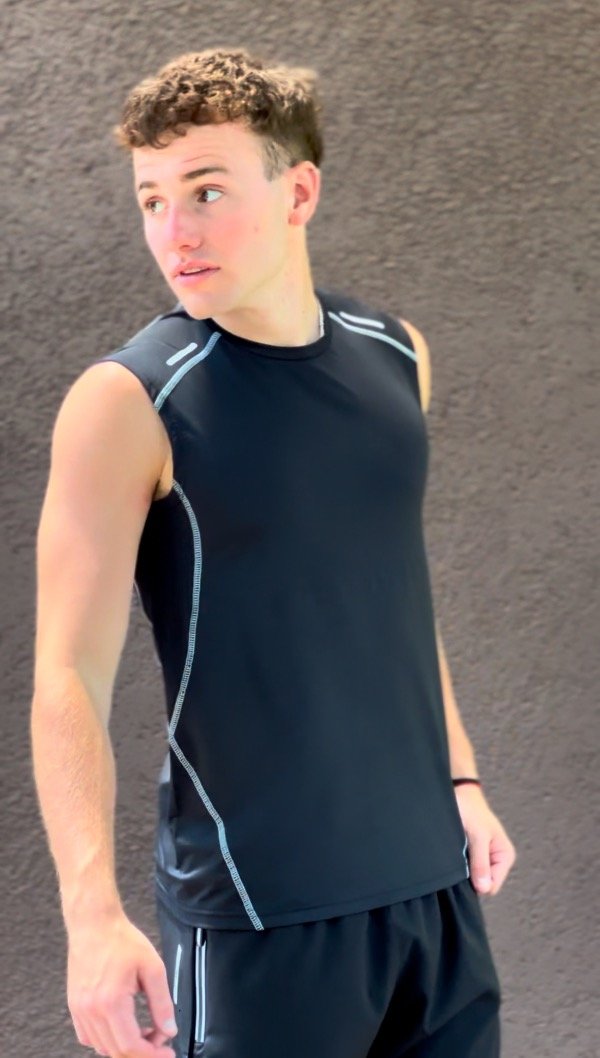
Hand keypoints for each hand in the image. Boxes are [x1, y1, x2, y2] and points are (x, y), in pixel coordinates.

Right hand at [67, 910, 176, 1057]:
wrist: (93, 924)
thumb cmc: (121, 940)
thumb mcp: (153, 967)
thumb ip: (162, 1003)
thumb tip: (169, 1030)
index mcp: (111, 1002)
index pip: (131, 1047)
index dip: (152, 1055)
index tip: (167, 1052)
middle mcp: (91, 1010)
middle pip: (117, 1052)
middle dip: (142, 1052)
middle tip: (159, 1040)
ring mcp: (80, 1010)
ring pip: (103, 1047)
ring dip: (125, 1046)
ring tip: (144, 1031)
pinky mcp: (75, 1006)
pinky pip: (89, 1037)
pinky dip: (107, 1040)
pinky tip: (122, 1026)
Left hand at [454, 784, 516, 895]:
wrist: (458, 792)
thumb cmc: (471, 810)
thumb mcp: (477, 836)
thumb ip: (481, 863)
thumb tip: (484, 889)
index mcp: (504, 856)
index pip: (491, 887)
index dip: (477, 882)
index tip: (465, 865)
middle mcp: (496, 860)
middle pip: (482, 884)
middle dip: (469, 875)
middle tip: (460, 855)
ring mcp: (483, 858)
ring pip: (472, 877)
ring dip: (463, 868)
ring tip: (458, 849)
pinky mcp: (471, 854)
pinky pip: (465, 869)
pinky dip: (458, 863)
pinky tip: (455, 849)